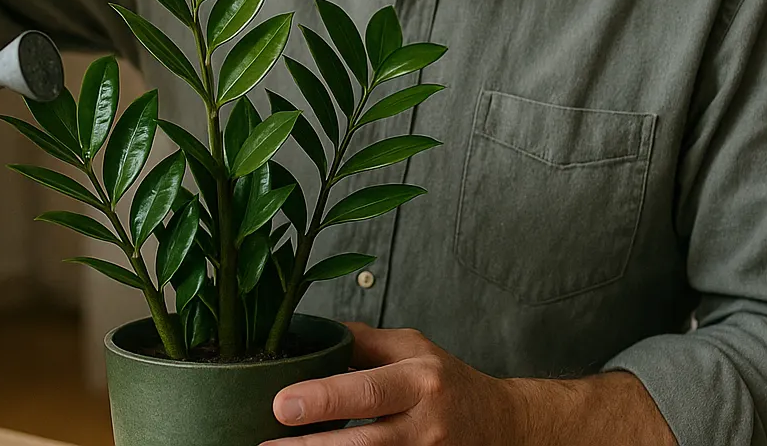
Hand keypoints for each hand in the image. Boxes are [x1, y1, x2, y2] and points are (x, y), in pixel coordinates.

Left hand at [261, 322, 530, 444]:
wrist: (500, 424)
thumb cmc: (446, 381)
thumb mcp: (411, 348)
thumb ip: (363, 343)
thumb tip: (311, 331)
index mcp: (420, 381)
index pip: (368, 390)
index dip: (325, 398)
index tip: (282, 403)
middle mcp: (424, 425)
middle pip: (364, 443)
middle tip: (266, 445)